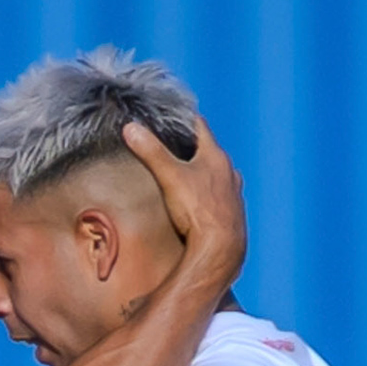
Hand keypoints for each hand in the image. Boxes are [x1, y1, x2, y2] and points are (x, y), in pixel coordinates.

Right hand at [124, 115, 246, 281]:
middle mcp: (229, 173)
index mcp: (215, 157)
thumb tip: (131, 128)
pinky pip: (222, 197)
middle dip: (195, 148)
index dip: (186, 120)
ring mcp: (234, 194)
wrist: (221, 249)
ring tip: (190, 174)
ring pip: (220, 176)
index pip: (201, 127)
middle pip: (211, 152)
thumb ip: (151, 152)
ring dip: (206, 173)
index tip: (177, 116)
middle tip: (178, 146)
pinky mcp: (235, 214)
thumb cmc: (197, 211)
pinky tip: (203, 203)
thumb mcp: (169, 176)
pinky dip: (212, 195)